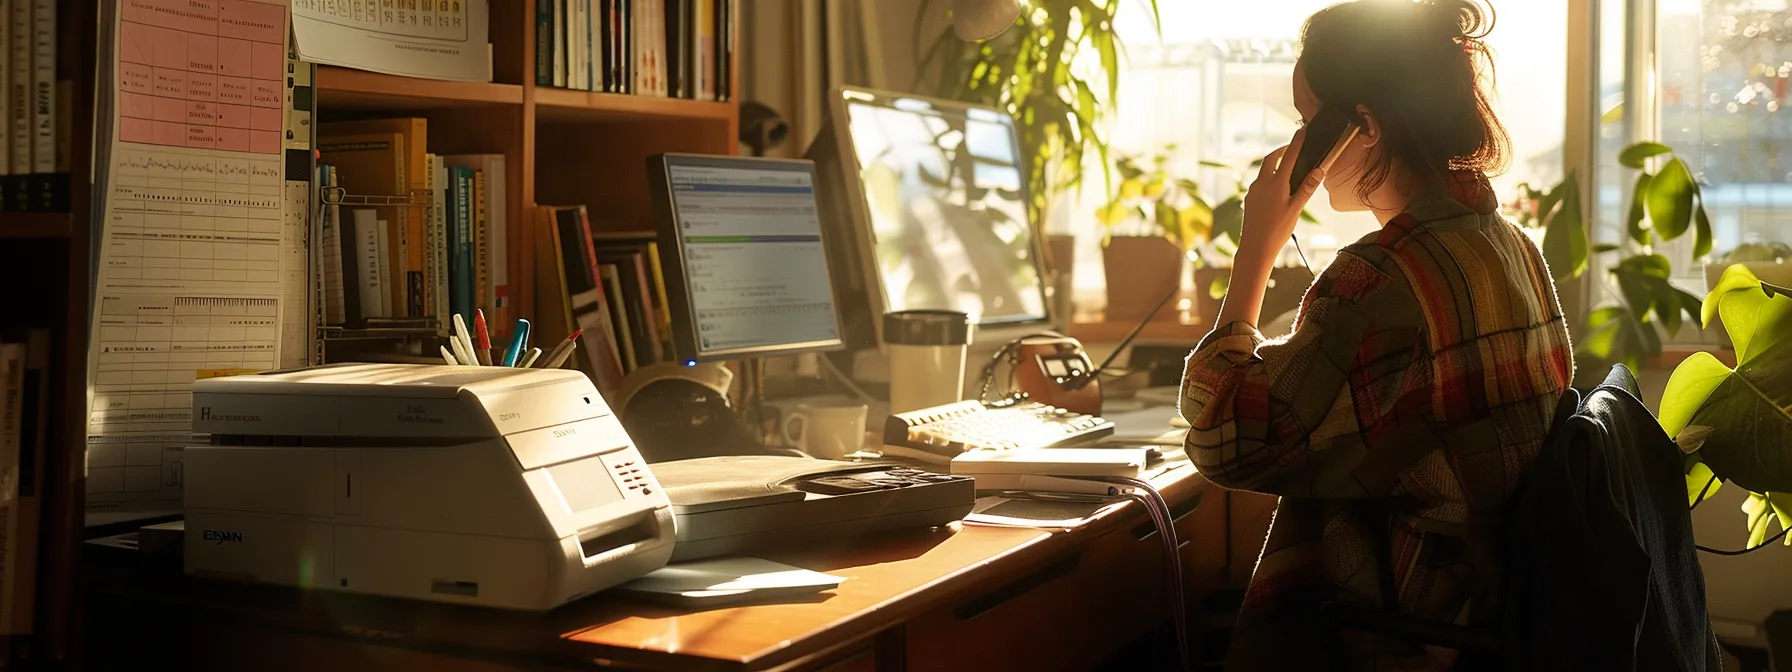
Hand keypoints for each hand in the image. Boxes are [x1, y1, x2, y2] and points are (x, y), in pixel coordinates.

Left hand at [1238, 130, 1324, 261]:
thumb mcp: (1296, 209)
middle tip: (1292, 148)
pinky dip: (1269, 178)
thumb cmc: (1277, 231)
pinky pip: (1260, 183)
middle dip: (1282, 151)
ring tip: (1287, 169)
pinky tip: (1277, 189)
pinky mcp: (1249, 199)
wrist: (1254, 248)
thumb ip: (1307, 188)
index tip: (1301, 130)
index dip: (1296, 142)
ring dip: (1275, 165)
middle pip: (1271, 159)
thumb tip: (1318, 170)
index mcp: (1275, 184)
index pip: (1289, 157)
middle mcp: (1261, 184)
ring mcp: (1253, 191)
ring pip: (1264, 171)